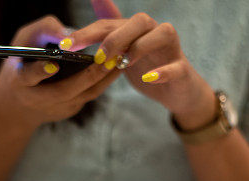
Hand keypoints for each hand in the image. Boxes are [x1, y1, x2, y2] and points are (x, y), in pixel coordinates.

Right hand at [0, 15, 120, 128]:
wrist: (19, 105)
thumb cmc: (22, 62)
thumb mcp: (23, 42)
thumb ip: (43, 32)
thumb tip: (68, 33)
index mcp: (19, 80)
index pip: (27, 77)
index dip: (39, 71)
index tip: (52, 64)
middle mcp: (37, 99)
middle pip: (65, 91)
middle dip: (88, 75)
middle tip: (107, 59)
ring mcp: (56, 108)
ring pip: (83, 95)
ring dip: (104, 78)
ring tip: (119, 60)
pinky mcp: (71, 110)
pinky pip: (89, 94)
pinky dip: (103, 80)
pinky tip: (115, 67)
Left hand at [61, 0, 217, 129]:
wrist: (175, 91)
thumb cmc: (146, 66)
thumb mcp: (123, 47)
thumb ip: (109, 26)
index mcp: (136, 28)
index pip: (109, 24)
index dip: (86, 33)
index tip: (65, 46)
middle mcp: (155, 31)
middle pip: (138, 21)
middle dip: (113, 38)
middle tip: (96, 58)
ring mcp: (171, 48)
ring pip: (161, 34)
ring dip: (139, 47)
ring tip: (122, 65)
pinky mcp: (182, 69)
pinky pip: (176, 66)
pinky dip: (162, 71)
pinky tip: (148, 77)